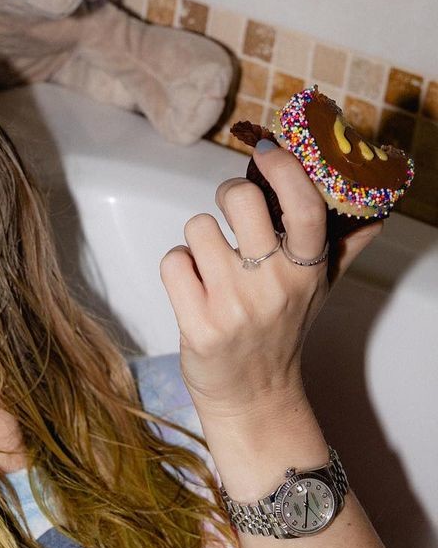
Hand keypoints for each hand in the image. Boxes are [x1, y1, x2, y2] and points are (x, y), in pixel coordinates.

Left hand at [158, 142, 383, 419]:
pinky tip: (193, 287)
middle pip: (239, 201)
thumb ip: (342, 248)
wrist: (253, 396)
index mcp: (307, 270)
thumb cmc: (281, 333)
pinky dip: (177, 269)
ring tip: (211, 264)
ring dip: (198, 240)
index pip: (304, 206)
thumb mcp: (318, 291)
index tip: (267, 152)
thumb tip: (373, 210)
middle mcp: (273, 285)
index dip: (284, 169)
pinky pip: (173, 263)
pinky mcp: (198, 325)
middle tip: (229, 211)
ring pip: (197, 228)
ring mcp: (234, 305)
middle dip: (227, 196)